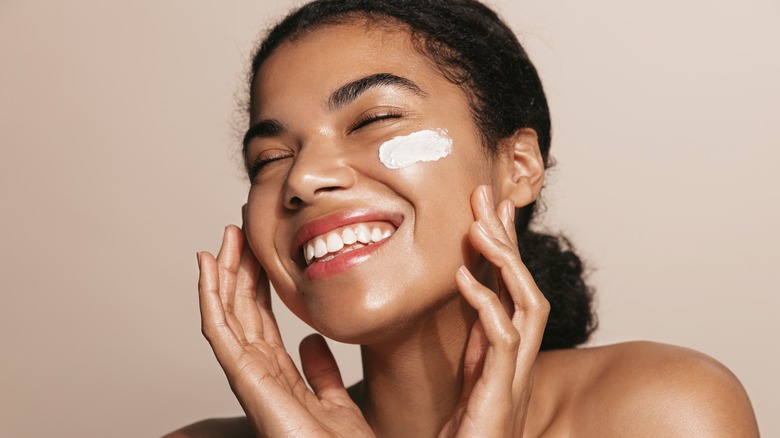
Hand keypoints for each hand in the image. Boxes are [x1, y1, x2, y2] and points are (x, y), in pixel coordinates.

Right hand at [197, 225, 373, 436]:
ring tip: (222, 239)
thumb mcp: (333, 399)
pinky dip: (210, 297)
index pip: (260, 320)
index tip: (258, 252)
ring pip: (226, 313)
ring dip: (221, 273)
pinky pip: (219, 331)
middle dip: (237, 270)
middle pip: (240, 311)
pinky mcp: (244, 379)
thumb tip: (310, 341)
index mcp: (277, 375)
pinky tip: (207, 267)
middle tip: (236, 232)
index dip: (256, 284)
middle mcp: (257, 373)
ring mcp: (248, 376)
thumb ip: (320, 370)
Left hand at [439, 185, 549, 436]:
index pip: (512, 285)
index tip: (493, 207)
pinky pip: (501, 338)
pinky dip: (485, 303)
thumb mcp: (471, 377)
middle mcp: (518, 356)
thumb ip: (475, 344)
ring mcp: (513, 373)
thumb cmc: (467, 434)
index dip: (506, 244)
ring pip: (527, 304)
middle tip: (486, 196)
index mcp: (507, 349)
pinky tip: (463, 277)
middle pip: (525, 285)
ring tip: (479, 227)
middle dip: (507, 239)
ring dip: (505, 263)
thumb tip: (470, 307)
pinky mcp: (501, 391)